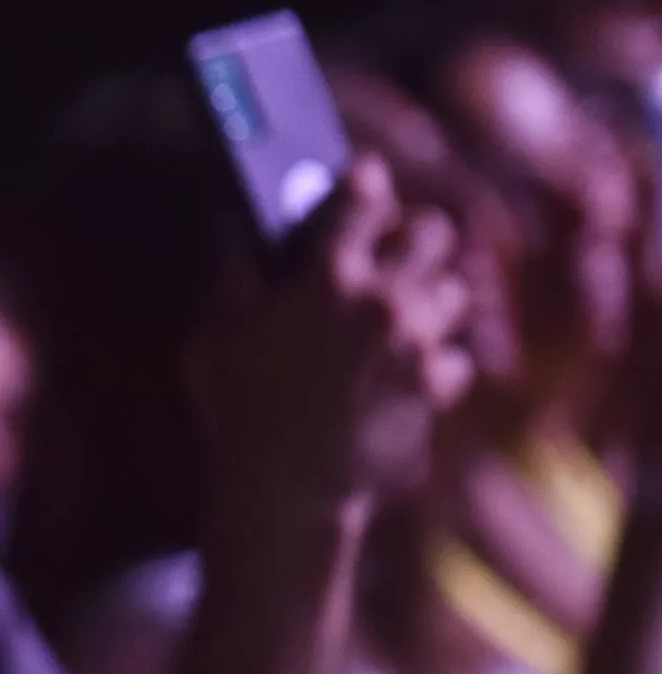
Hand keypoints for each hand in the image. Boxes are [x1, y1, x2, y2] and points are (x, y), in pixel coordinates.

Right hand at [191, 154, 474, 502]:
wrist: (286, 492)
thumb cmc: (238, 415)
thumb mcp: (215, 339)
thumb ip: (235, 282)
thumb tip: (244, 240)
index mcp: (324, 278)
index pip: (364, 196)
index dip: (364, 184)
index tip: (365, 181)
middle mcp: (381, 300)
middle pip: (434, 229)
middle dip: (414, 236)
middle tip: (393, 253)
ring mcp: (416, 343)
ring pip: (457, 288)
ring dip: (432, 297)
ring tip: (401, 317)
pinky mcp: (436, 385)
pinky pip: (458, 353)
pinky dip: (437, 360)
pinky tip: (406, 372)